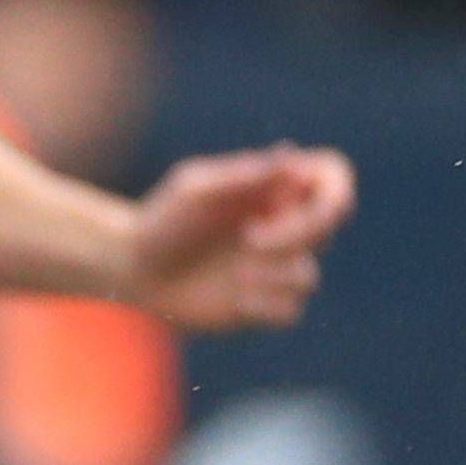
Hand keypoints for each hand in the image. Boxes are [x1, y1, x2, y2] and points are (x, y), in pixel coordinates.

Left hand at [122, 145, 353, 330]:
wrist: (132, 269)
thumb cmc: (161, 221)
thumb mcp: (194, 190)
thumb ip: (244, 175)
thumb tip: (290, 154)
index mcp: (274, 190)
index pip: (333, 177)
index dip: (332, 192)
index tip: (291, 202)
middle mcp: (284, 226)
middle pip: (327, 226)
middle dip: (293, 236)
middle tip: (246, 238)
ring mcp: (276, 267)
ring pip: (308, 276)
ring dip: (270, 275)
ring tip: (234, 273)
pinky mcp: (264, 304)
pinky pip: (290, 311)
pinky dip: (262, 307)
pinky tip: (233, 298)